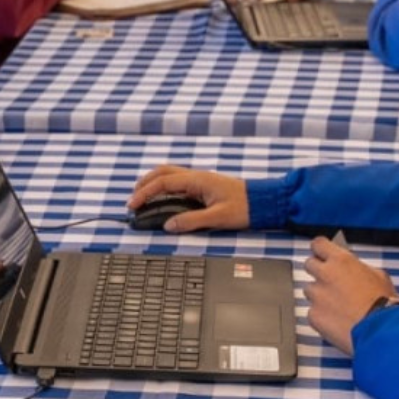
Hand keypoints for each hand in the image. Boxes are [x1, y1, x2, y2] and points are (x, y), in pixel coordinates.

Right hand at [129, 165, 248, 231]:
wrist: (265, 202)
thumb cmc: (245, 207)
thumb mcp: (218, 218)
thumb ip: (191, 221)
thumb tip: (168, 226)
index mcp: (197, 180)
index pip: (163, 182)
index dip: (144, 193)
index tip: (132, 205)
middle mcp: (196, 176)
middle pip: (162, 172)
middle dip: (144, 183)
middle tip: (133, 200)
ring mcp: (200, 180)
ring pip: (169, 175)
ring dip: (153, 184)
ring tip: (143, 198)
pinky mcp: (204, 186)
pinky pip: (178, 183)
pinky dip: (164, 188)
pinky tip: (162, 199)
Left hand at [303, 237, 398, 355]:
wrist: (381, 331)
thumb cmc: (385, 304)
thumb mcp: (379, 276)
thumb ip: (359, 268)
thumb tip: (353, 269)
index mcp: (341, 261)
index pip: (318, 244)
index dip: (320, 250)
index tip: (322, 254)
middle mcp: (324, 274)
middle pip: (309, 265)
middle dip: (319, 272)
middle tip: (332, 282)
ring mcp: (317, 296)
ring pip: (310, 291)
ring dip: (320, 296)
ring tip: (339, 306)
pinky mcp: (313, 315)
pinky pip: (312, 312)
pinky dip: (322, 316)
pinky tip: (337, 321)